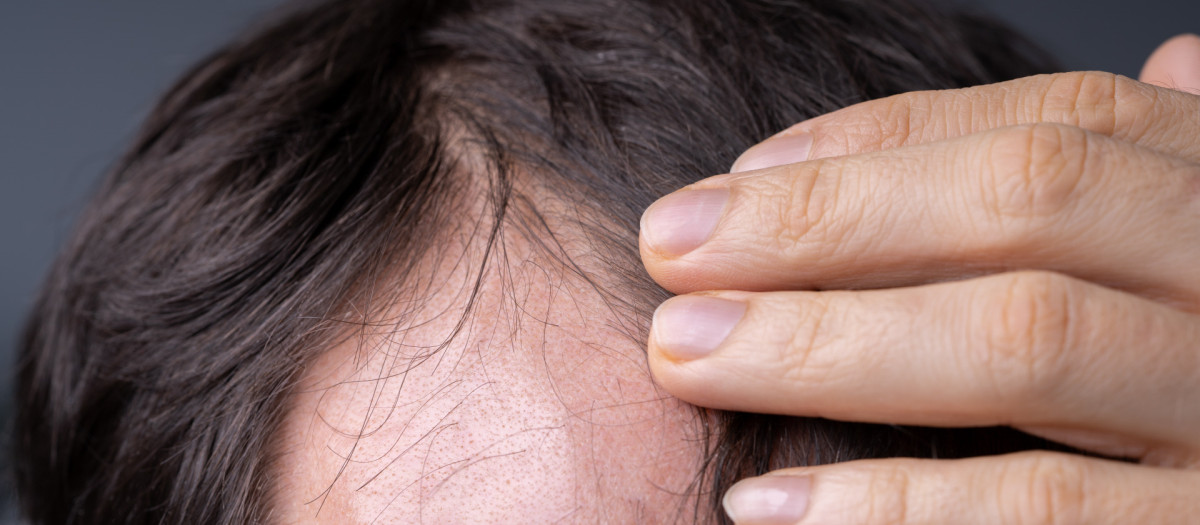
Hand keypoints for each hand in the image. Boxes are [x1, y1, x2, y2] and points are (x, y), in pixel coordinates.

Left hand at [640, 35, 1199, 523]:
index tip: (730, 183)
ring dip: (829, 346)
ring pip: (1028, 343)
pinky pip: (1051, 516)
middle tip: (669, 255)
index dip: (874, 145)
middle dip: (827, 226)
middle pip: (1028, 205)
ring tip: (685, 357)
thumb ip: (1177, 174)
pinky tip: (772, 504)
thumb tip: (1177, 59)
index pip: (1049, 125)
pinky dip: (897, 506)